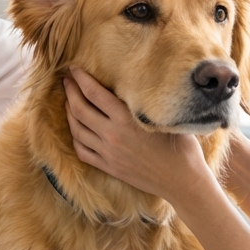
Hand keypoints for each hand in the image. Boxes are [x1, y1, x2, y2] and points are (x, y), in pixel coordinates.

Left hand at [63, 66, 206, 203]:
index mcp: (125, 119)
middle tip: (67, 81)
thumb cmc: (180, 145)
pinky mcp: (108, 167)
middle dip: (70, 92)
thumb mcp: (163, 116)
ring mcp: (108, 153)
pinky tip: (76, 129)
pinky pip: (82, 151)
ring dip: (69, 113)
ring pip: (77, 130)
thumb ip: (142, 102)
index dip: (81, 79)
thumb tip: (132, 83)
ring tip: (68, 102)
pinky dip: (75, 138)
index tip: (74, 68)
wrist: (182, 181)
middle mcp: (112, 135)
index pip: (94, 93)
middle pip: (80, 109)